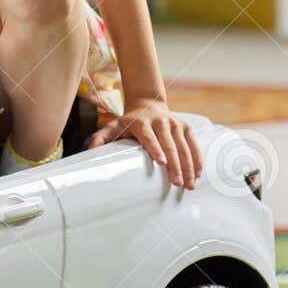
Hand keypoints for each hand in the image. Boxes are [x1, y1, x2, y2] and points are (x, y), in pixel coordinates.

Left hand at [88, 99, 202, 189]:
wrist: (148, 103)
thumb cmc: (129, 120)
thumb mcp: (113, 125)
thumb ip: (101, 137)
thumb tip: (91, 150)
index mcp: (142, 123)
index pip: (150, 137)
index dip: (156, 149)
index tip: (162, 163)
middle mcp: (161, 121)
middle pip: (170, 145)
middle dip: (176, 165)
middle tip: (177, 183)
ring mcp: (175, 123)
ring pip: (184, 147)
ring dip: (188, 167)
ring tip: (189, 184)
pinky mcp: (186, 127)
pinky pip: (193, 145)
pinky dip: (196, 160)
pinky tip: (197, 174)